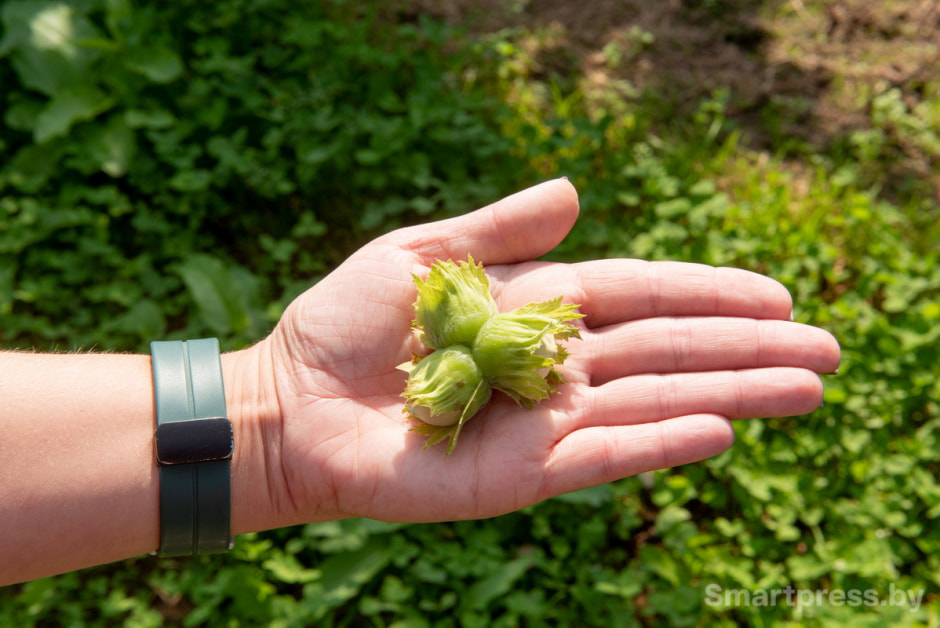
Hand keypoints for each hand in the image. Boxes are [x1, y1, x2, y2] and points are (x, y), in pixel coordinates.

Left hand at [232, 179, 839, 529]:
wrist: (288, 404)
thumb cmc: (343, 324)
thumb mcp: (420, 252)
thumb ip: (500, 226)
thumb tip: (576, 191)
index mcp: (535, 305)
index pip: (641, 295)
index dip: (708, 293)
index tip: (776, 294)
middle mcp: (553, 364)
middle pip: (667, 350)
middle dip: (746, 348)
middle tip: (829, 347)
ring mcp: (542, 421)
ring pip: (653, 402)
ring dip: (731, 395)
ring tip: (807, 389)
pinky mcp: (519, 473)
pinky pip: (602, 455)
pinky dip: (660, 443)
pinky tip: (721, 430)